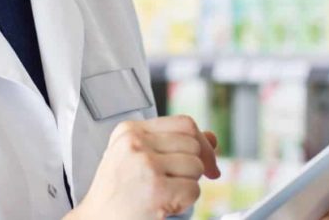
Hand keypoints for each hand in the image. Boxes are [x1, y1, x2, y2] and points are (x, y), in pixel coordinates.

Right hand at [70, 115, 219, 219]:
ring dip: (188, 185)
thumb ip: (172, 144)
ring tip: (163, 194)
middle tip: (175, 184)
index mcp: (130, 130)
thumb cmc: (116, 193)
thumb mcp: (137, 157)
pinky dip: (185, 202)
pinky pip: (193, 190)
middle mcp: (136, 143)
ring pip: (196, 167)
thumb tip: (212, 138)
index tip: (207, 161)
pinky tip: (164, 205)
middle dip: (194, 167)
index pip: (184, 123)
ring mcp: (146, 165)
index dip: (203, 143)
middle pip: (193, 145)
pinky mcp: (156, 190)